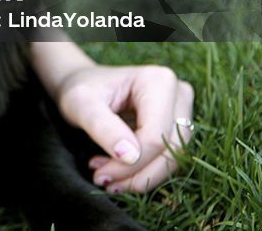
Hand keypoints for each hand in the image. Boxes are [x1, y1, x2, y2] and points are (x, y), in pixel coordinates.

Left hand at [54, 64, 193, 193]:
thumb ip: (104, 128)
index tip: (100, 174)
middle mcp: (178, 94)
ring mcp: (182, 110)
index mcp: (158, 81)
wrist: (82, 86)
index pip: (154, 135)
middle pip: (170, 150)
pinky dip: (144, 172)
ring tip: (106, 177)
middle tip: (103, 181)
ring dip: (141, 177)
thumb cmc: (80, 89)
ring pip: (173, 159)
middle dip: (137, 174)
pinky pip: (168, 159)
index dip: (131, 163)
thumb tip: (130, 156)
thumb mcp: (81, 105)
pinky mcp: (177, 126)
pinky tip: (116, 172)